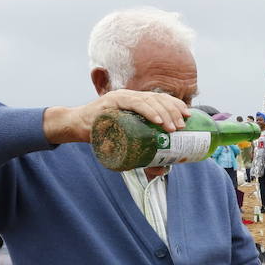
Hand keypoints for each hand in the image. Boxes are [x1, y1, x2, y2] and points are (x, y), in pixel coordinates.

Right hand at [43, 89, 189, 143]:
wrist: (76, 126)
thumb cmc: (101, 134)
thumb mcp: (126, 139)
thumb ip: (142, 150)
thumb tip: (164, 168)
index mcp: (135, 101)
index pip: (160, 99)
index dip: (176, 105)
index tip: (189, 116)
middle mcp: (130, 96)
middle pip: (158, 99)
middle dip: (174, 111)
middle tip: (183, 126)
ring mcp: (121, 98)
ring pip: (149, 101)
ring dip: (164, 113)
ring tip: (174, 127)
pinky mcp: (112, 103)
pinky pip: (134, 104)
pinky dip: (148, 111)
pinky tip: (158, 120)